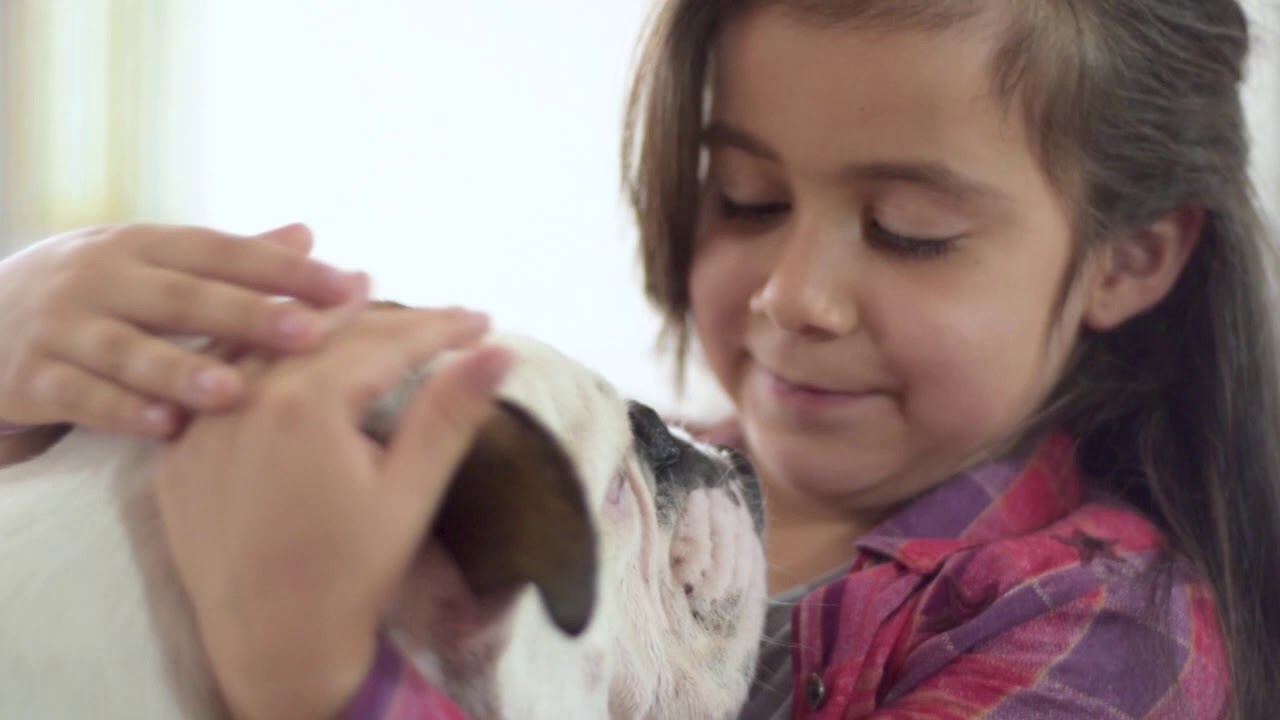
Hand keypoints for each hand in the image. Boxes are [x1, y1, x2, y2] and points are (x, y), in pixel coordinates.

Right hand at [0, 223, 365, 437]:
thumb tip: (307, 234)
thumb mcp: (150, 259)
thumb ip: (229, 256)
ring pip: (128, 350)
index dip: (284, 269)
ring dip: (181, 369)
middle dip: (248, 315)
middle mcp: (102, 278)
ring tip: (234, 390)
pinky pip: (81, 396)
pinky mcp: (32, 377)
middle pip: (183, 297)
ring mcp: (63, 327)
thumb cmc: (93, 290)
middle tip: (309, 336)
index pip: (222, 252)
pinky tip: (166, 426)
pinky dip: (122, 410)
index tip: (347, 286)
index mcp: (142, 244)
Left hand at [153, 306, 512, 719]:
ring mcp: (200, 423)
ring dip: (313, 316)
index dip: (440, 326)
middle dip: (388, 316)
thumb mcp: (409, 493)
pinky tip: (278, 342)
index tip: (482, 319)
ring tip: (355, 289)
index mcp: (306, 406)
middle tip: (438, 312)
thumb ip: (450, 413)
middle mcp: (243, 399)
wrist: (271, 648)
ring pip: (263, 344)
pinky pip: (216, 381)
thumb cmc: (351, 575)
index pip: (385, 341)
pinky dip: (253, 352)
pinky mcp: (176, 451)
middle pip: (326, 333)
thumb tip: (501, 350)